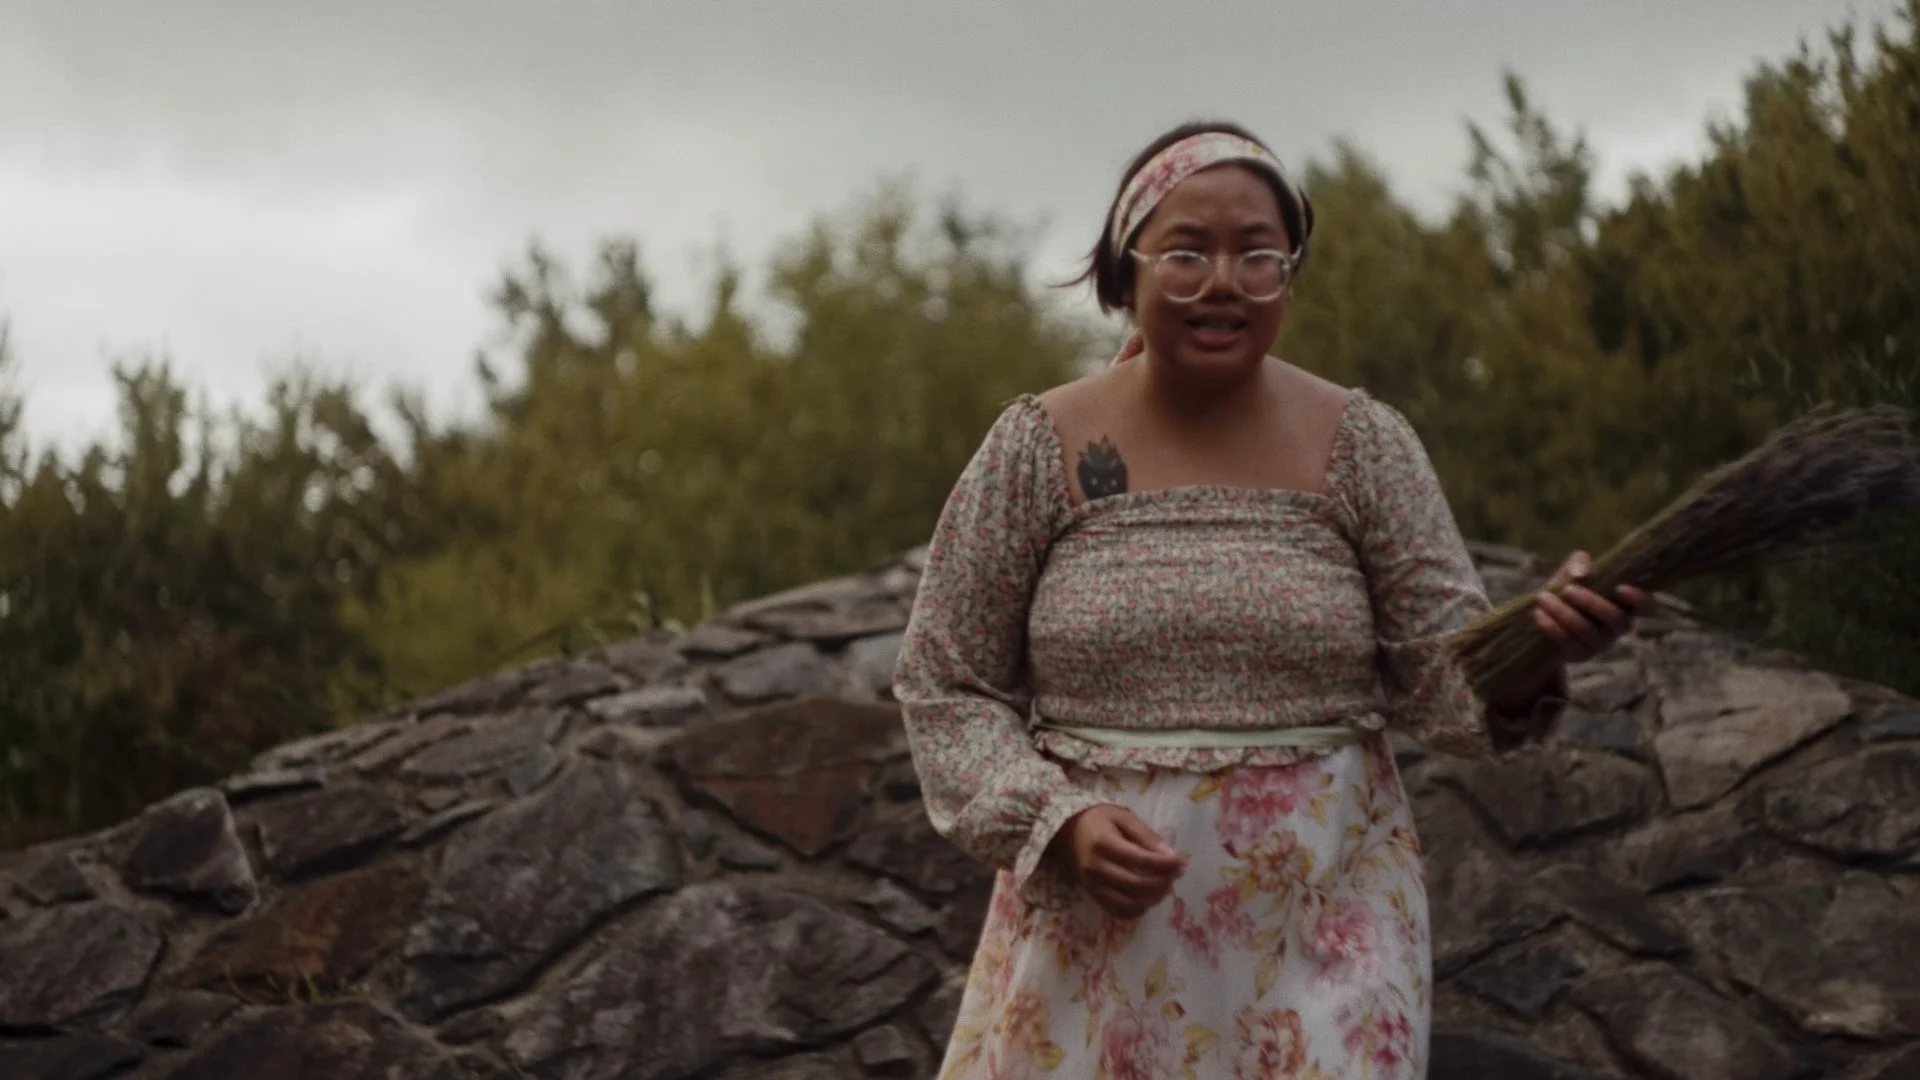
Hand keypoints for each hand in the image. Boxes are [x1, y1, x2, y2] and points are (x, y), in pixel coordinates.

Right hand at [1048, 805, 1187, 919]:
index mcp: (1104, 844)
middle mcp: (1096, 868)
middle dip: (1162, 882)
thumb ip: (1146, 836)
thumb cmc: (1099, 819)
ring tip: (1165, 886)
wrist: (1068, 831)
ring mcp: (1093, 885)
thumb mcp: (1123, 817)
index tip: (1182, 862)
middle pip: (1137, 884)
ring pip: (1129, 903)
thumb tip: (1171, 856)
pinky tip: (1148, 898)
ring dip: (1153, 898)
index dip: (1165, 864)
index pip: (1140, 860)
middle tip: (1176, 874)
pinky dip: (1137, 910)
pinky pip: (1118, 912)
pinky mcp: (1092, 895)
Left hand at [1533, 551, 1658, 662]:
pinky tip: (1539, 614)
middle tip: (1567, 589)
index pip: (1648, 607)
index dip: (1641, 599)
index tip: (1620, 587)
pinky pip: (1569, 644)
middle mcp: (1617, 627)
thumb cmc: (1568, 588)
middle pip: (1616, 619)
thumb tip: (1581, 573)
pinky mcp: (1581, 655)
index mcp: (1625, 605)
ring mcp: (1601, 644)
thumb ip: (1579, 563)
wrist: (1545, 616)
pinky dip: (1553, 628)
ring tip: (1544, 597)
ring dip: (1565, 614)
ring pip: (1588, 631)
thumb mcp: (1573, 571)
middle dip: (1591, 602)